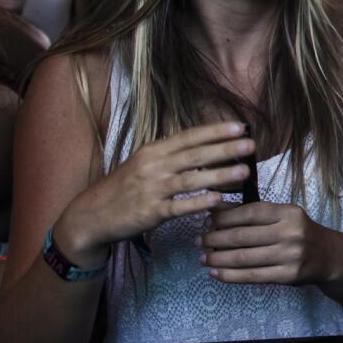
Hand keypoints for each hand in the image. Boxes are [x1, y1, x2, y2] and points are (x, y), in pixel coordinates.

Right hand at [54, 122, 252, 266]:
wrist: (90, 216)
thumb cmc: (123, 187)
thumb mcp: (143, 163)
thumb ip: (171, 154)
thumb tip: (205, 144)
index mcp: (153, 150)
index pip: (189, 136)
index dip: (215, 131)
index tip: (240, 127)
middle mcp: (153, 166)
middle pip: (194, 155)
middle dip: (225, 149)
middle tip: (252, 145)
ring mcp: (151, 189)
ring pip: (191, 180)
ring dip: (219, 175)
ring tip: (244, 172)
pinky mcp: (150, 212)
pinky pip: (179, 206)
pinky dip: (199, 202)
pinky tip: (219, 200)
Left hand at [198, 201, 328, 285]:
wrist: (327, 256)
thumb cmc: (298, 232)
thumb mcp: (282, 216)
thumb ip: (252, 213)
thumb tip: (216, 209)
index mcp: (289, 213)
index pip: (251, 212)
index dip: (225, 217)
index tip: (207, 221)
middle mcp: (292, 233)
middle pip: (244, 236)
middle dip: (215, 239)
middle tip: (199, 241)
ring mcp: (291, 256)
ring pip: (244, 258)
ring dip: (218, 259)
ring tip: (203, 258)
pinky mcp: (288, 276)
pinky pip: (252, 276)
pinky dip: (229, 275)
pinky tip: (215, 273)